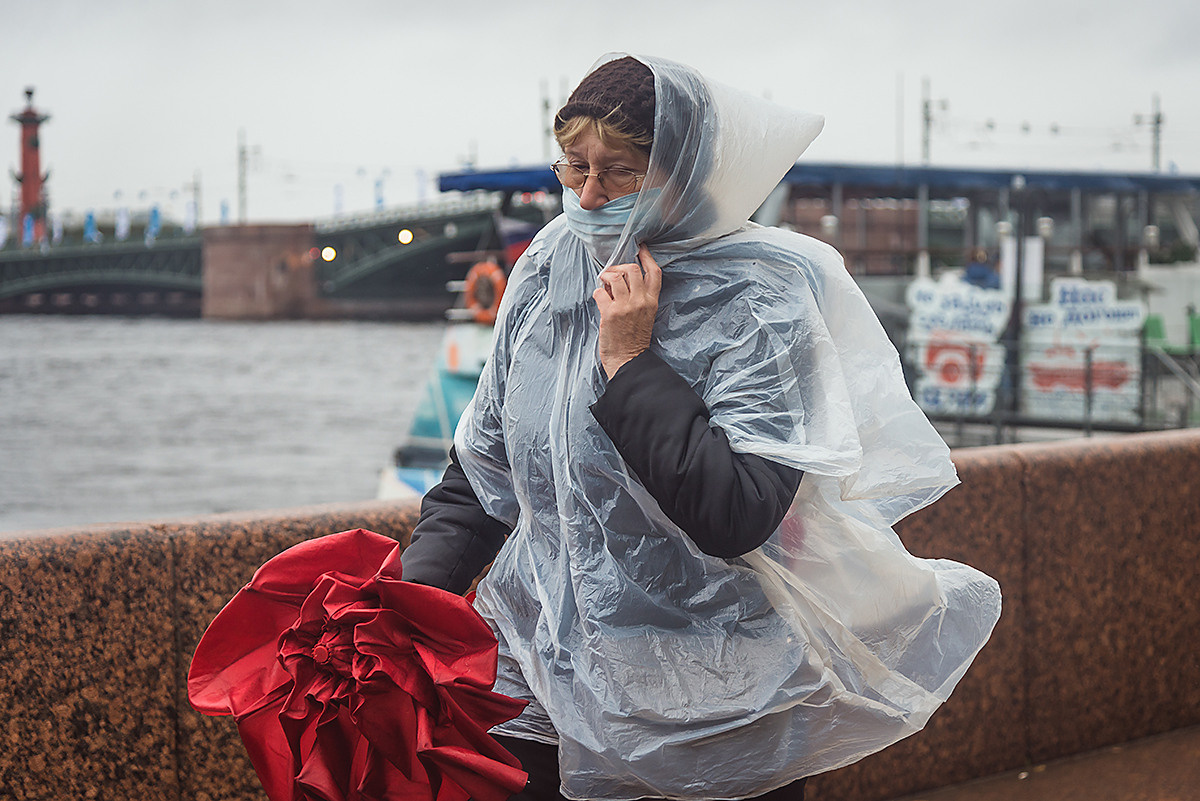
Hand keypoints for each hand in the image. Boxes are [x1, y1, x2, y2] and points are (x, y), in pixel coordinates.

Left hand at [593, 244, 661, 378]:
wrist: (628, 360)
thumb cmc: (634, 338)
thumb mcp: (644, 315)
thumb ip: (638, 296)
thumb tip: (620, 278)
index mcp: (652, 302)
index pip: (654, 272)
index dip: (647, 257)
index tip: (639, 248)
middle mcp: (641, 302)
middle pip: (632, 269)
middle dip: (618, 267)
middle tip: (611, 274)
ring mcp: (626, 307)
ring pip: (615, 277)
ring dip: (605, 277)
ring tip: (604, 285)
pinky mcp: (610, 314)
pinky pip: (600, 292)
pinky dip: (597, 293)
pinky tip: (599, 300)